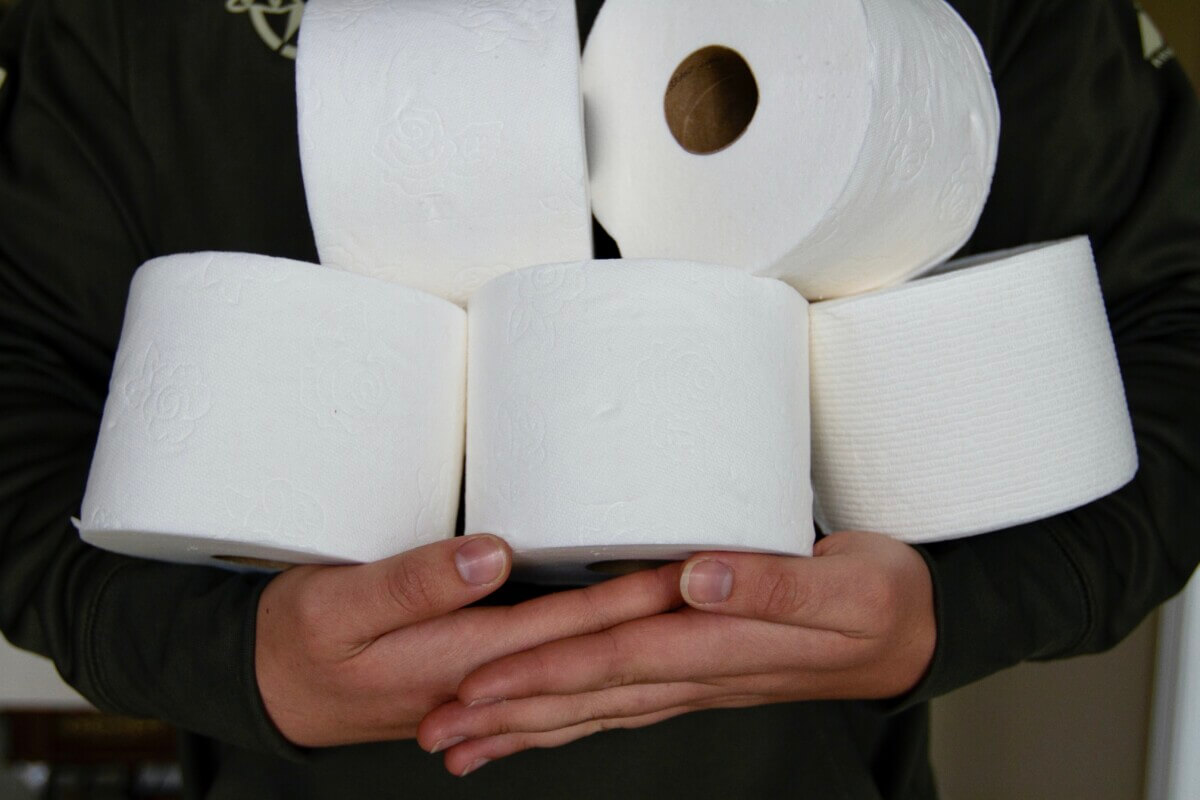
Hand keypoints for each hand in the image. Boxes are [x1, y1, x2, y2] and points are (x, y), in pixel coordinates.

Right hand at [255, 534, 683, 747]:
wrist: (268, 688)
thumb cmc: (297, 640)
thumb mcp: (339, 606)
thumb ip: (417, 584)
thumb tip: (495, 555)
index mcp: (462, 656)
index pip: (571, 625)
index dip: (634, 595)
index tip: (693, 567)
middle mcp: (487, 679)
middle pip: (590, 648)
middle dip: (655, 619)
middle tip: (719, 584)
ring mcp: (484, 688)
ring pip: (576, 669)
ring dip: (633, 645)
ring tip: (687, 615)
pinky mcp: (474, 683)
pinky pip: (548, 679)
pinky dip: (590, 669)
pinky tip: (617, 660)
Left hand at [419, 531, 935, 775]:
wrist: (910, 635)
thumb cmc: (883, 600)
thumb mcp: (854, 587)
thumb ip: (779, 584)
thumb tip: (698, 577)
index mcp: (721, 641)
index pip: (614, 658)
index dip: (543, 673)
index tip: (475, 686)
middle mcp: (694, 671)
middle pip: (587, 697)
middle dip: (508, 715)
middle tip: (433, 734)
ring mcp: (692, 681)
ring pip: (595, 711)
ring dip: (525, 729)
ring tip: (460, 747)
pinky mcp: (696, 675)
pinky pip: (619, 706)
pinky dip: (567, 720)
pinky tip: (532, 728)